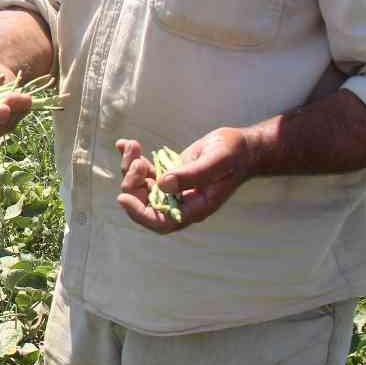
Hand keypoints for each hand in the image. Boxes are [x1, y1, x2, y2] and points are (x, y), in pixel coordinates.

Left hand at [116, 128, 258, 232]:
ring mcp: (173, 189)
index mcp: (195, 207)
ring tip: (133, 146)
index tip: (124, 197)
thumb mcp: (217, 160)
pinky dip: (132, 159)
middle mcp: (181, 202)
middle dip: (132, 184)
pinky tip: (124, 143)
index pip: (162, 221)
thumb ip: (193, 174)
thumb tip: (163, 184)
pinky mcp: (169, 175)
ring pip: (140, 186)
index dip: (139, 214)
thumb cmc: (234, 155)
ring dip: (130, 167)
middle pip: (145, 204)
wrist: (242, 148)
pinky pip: (144, 172)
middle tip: (136, 160)